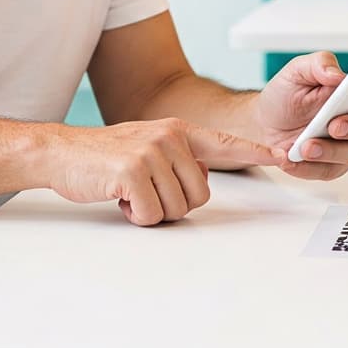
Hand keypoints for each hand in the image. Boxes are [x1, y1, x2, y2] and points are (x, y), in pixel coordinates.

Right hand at [46, 118, 283, 225]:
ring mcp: (152, 152)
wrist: (62, 152)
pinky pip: (150, 214)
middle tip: (145, 192)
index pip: (226, 144)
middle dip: (173, 204)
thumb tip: (201, 178)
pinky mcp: (133, 171)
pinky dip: (134, 216)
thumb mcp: (150, 147)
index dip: (257, 152)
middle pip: (199, 195)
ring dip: (151, 211)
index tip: (286, 155)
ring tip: (130, 192)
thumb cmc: (106, 157)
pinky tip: (119, 197)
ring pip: (176, 208)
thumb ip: (180, 158)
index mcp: (179, 131)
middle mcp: (170, 137)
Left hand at [252, 51, 347, 180]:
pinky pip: (330, 171)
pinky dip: (309, 167)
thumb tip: (337, 73)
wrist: (264, 122)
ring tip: (303, 146)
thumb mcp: (297, 71)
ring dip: (329, 151)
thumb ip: (319, 64)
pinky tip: (292, 159)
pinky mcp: (334, 165)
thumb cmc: (287, 95)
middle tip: (334, 125)